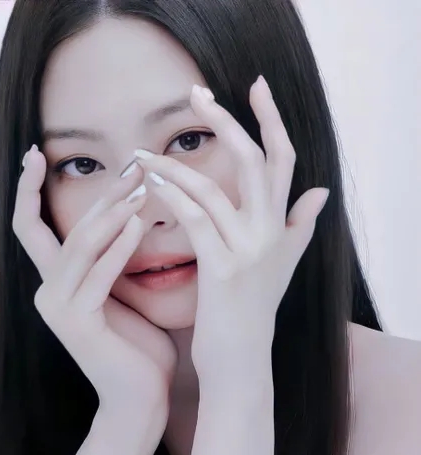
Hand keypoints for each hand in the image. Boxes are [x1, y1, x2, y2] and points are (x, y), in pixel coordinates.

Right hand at [12, 146, 176, 410]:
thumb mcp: (121, 293)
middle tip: (131, 167)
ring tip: (139, 188)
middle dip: (100, 196)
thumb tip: (130, 216)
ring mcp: (59, 307)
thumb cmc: (137, 344)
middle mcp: (48, 290)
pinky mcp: (78, 323)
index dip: (27, 190)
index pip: (31, 226)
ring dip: (110, 214)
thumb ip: (113, 259)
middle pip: (67, 229)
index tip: (36, 154)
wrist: (139, 397)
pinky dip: (118, 248)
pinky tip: (138, 224)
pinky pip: (99, 275)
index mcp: (57, 282)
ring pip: (79, 246)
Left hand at [135, 76, 328, 380]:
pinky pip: (194, 218)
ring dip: (173, 165)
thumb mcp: (284, 263)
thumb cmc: (254, 308)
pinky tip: (149, 182)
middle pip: (254, 159)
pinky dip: (170, 195)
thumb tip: (322, 190)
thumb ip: (301, 224)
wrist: (242, 357)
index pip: (283, 159)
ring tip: (142, 153)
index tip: (256, 86)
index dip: (272, 119)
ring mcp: (248, 249)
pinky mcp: (222, 268)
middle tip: (196, 92)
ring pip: (212, 188)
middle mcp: (271, 231)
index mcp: (282, 224)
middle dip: (226, 121)